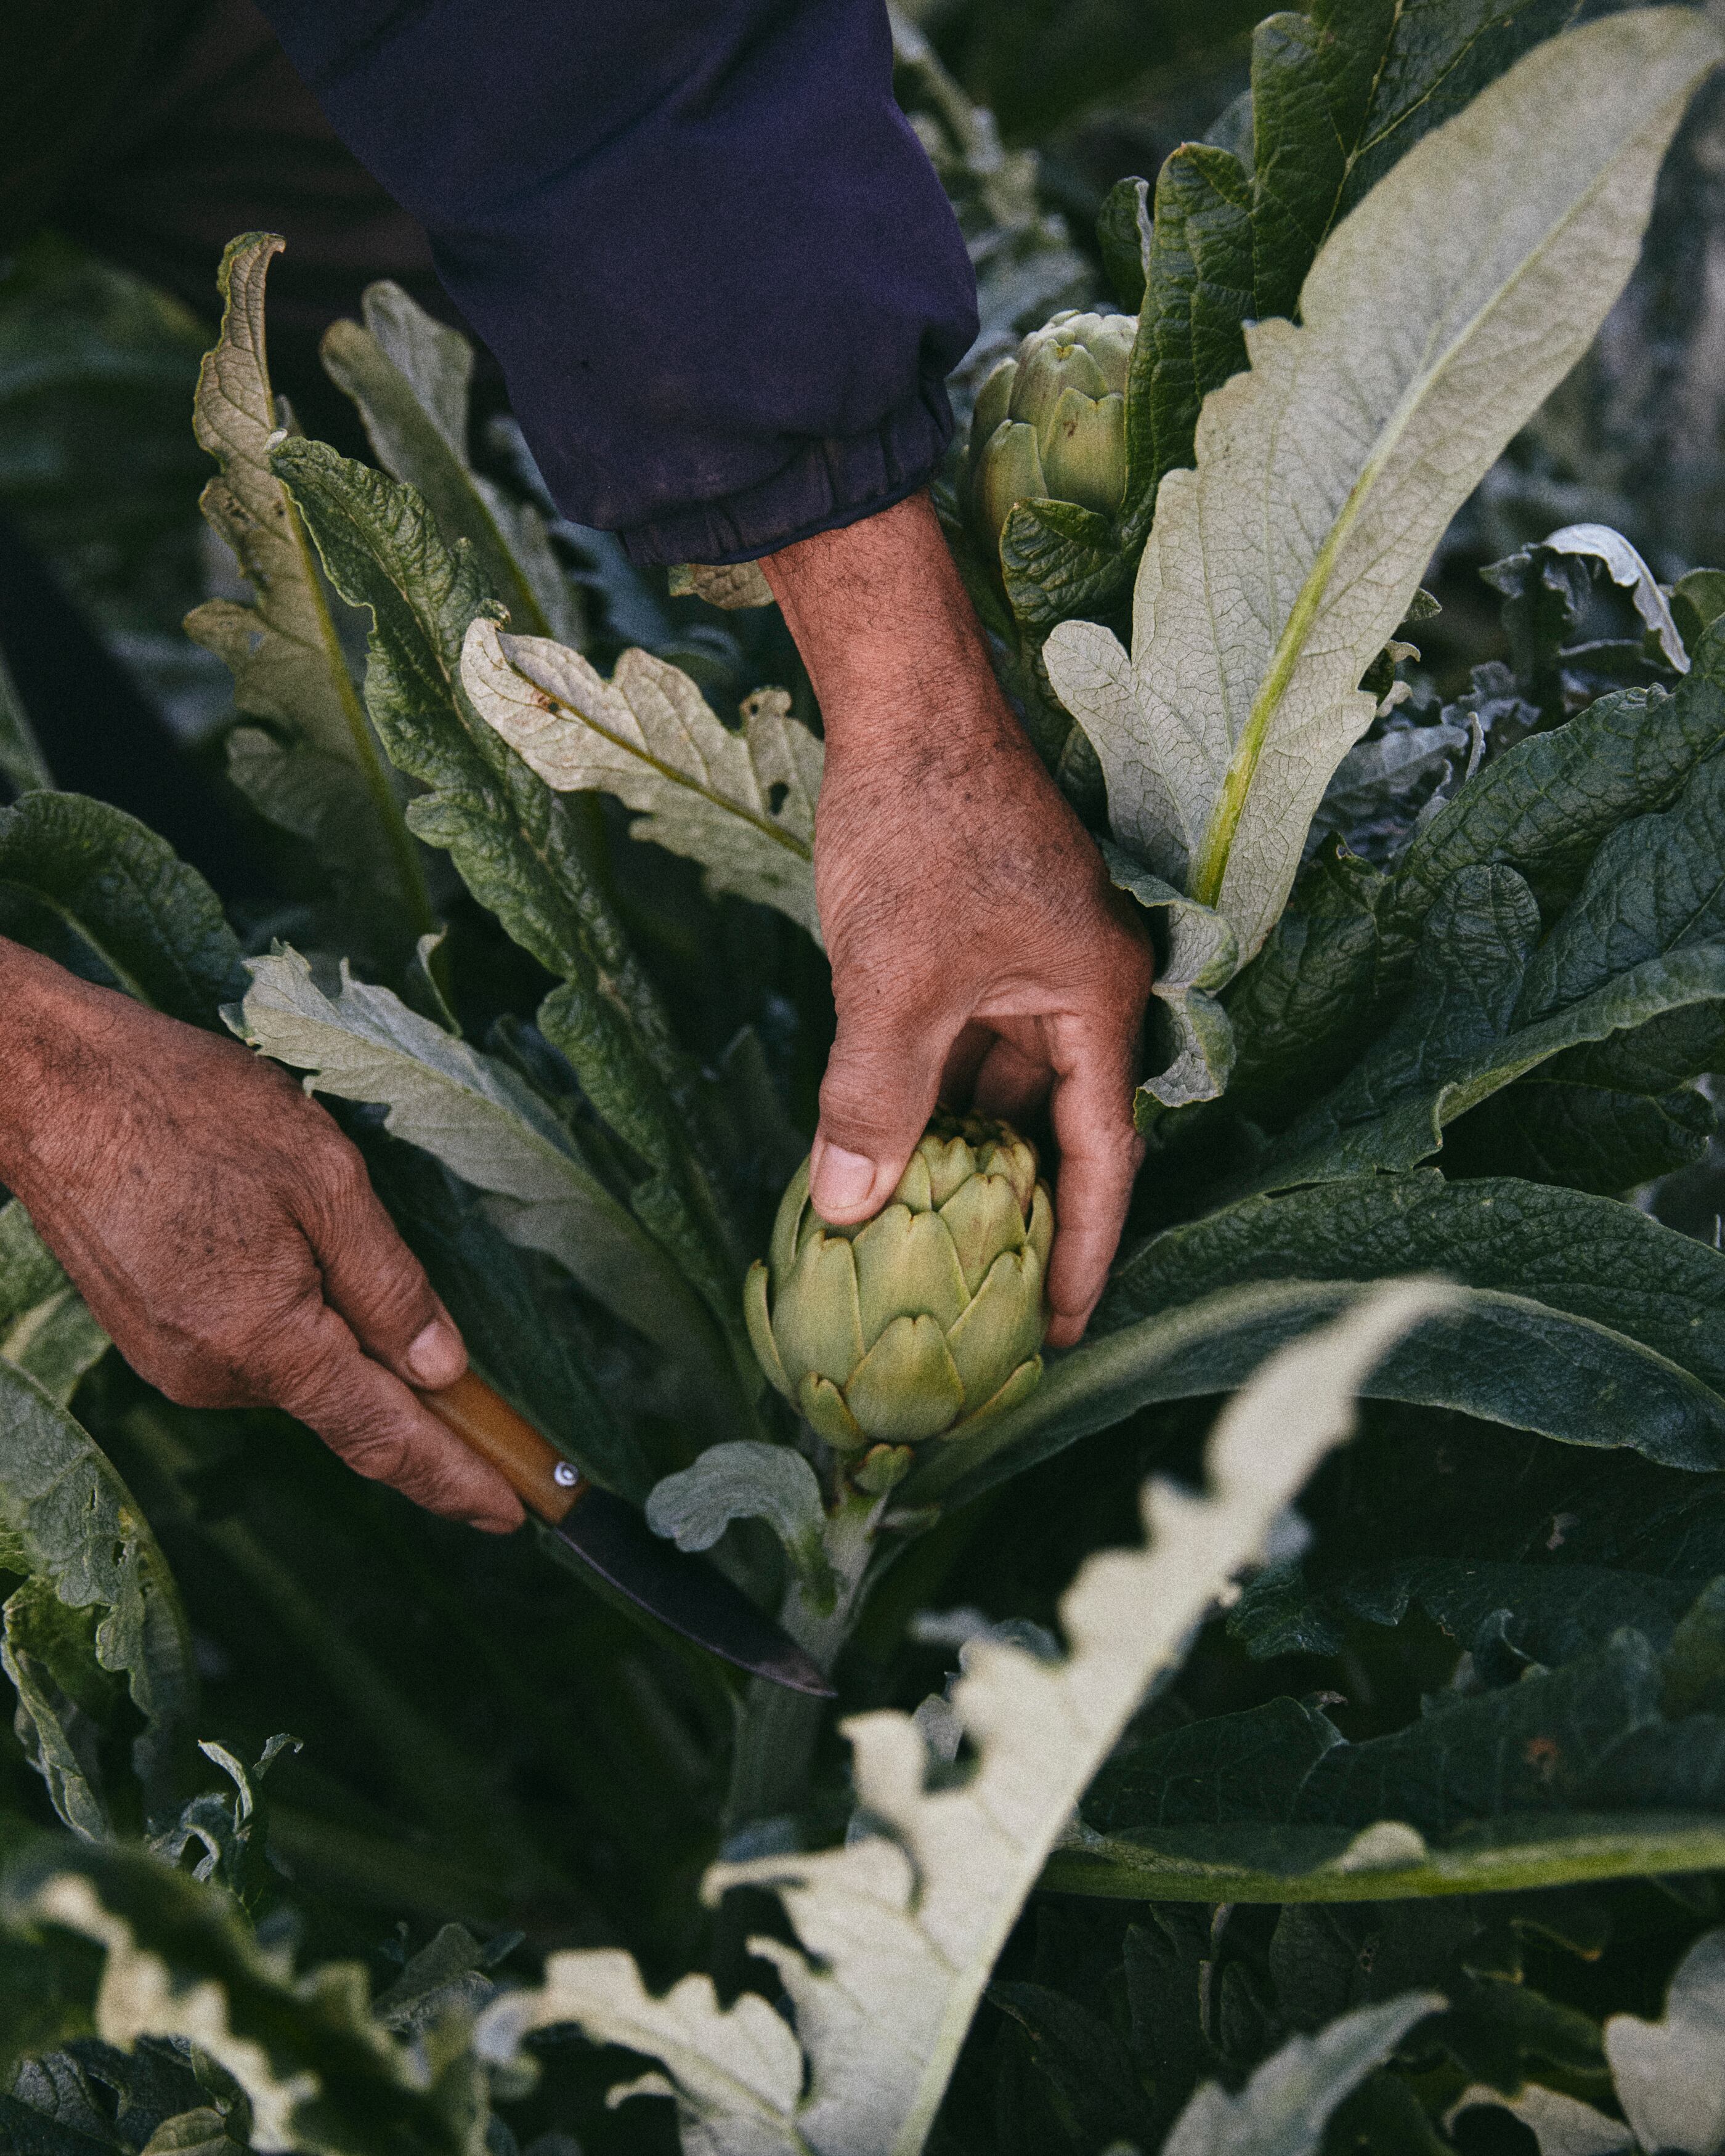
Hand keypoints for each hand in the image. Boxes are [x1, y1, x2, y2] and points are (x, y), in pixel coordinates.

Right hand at [0, 941, 522, 1530]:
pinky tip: (268, 1231)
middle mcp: (213, 1375)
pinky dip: (287, 1309)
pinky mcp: (150, 1335)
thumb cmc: (188, 1111)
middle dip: (401, 1377)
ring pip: (296, 1364)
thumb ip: (389, 1283)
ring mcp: (172, 1361)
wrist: (45, 1087)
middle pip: (342, 1397)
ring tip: (305, 1215)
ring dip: (333, 1319)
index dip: (456, 1478)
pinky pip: (250, 1341)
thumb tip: (444, 1368)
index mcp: (266, 1343)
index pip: (382, 1437)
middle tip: (447, 1333)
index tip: (514, 1512)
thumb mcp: (323, 1177)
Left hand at [763, 492, 1152, 1346]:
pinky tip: (878, 1155)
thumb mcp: (892, 984)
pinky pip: (962, 1053)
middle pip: (1053, 1133)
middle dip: (1011, 1219)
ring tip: (918, 1252)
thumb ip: (874, 1102)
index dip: (1076, 1253)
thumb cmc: (919, 829)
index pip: (1099, 1159)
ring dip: (957, 1160)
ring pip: (998, 1094)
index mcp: (1095, 1004)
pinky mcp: (978, 948)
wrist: (901, 700)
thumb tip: (847, 1214)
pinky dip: (927, 1104)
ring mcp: (1028, 968)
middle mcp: (1077, 993)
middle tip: (976, 1316)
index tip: (1056, 1335)